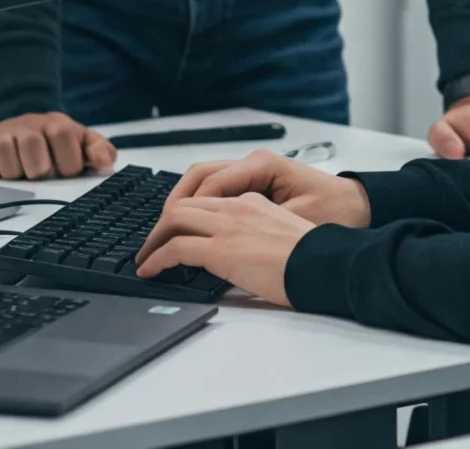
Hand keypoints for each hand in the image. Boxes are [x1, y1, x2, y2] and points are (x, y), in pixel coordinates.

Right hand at [0, 112, 115, 179]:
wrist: (26, 128)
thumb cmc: (58, 146)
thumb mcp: (82, 145)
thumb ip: (99, 151)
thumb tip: (105, 162)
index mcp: (56, 123)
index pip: (62, 134)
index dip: (67, 160)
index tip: (67, 173)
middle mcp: (28, 124)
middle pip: (31, 141)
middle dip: (38, 168)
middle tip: (41, 176)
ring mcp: (3, 132)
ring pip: (4, 147)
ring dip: (13, 170)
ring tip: (20, 177)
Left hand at [136, 192, 311, 305]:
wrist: (323, 262)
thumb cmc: (311, 255)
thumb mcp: (281, 232)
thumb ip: (258, 233)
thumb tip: (243, 253)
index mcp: (253, 201)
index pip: (209, 200)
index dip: (187, 215)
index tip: (178, 231)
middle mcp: (238, 207)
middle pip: (185, 204)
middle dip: (163, 223)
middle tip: (154, 243)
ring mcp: (228, 226)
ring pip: (175, 219)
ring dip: (155, 238)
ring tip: (146, 257)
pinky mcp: (221, 249)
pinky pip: (175, 248)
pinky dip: (157, 258)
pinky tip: (150, 270)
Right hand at [162, 148, 369, 227]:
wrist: (358, 206)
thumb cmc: (333, 211)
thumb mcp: (294, 224)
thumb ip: (254, 228)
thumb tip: (213, 241)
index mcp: (261, 167)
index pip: (208, 187)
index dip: (181, 216)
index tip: (162, 242)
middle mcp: (253, 164)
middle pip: (197, 178)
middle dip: (171, 208)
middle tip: (152, 241)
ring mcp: (252, 173)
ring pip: (203, 182)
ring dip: (181, 205)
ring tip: (163, 236)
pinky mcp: (254, 185)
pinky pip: (216, 190)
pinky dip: (197, 207)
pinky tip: (188, 229)